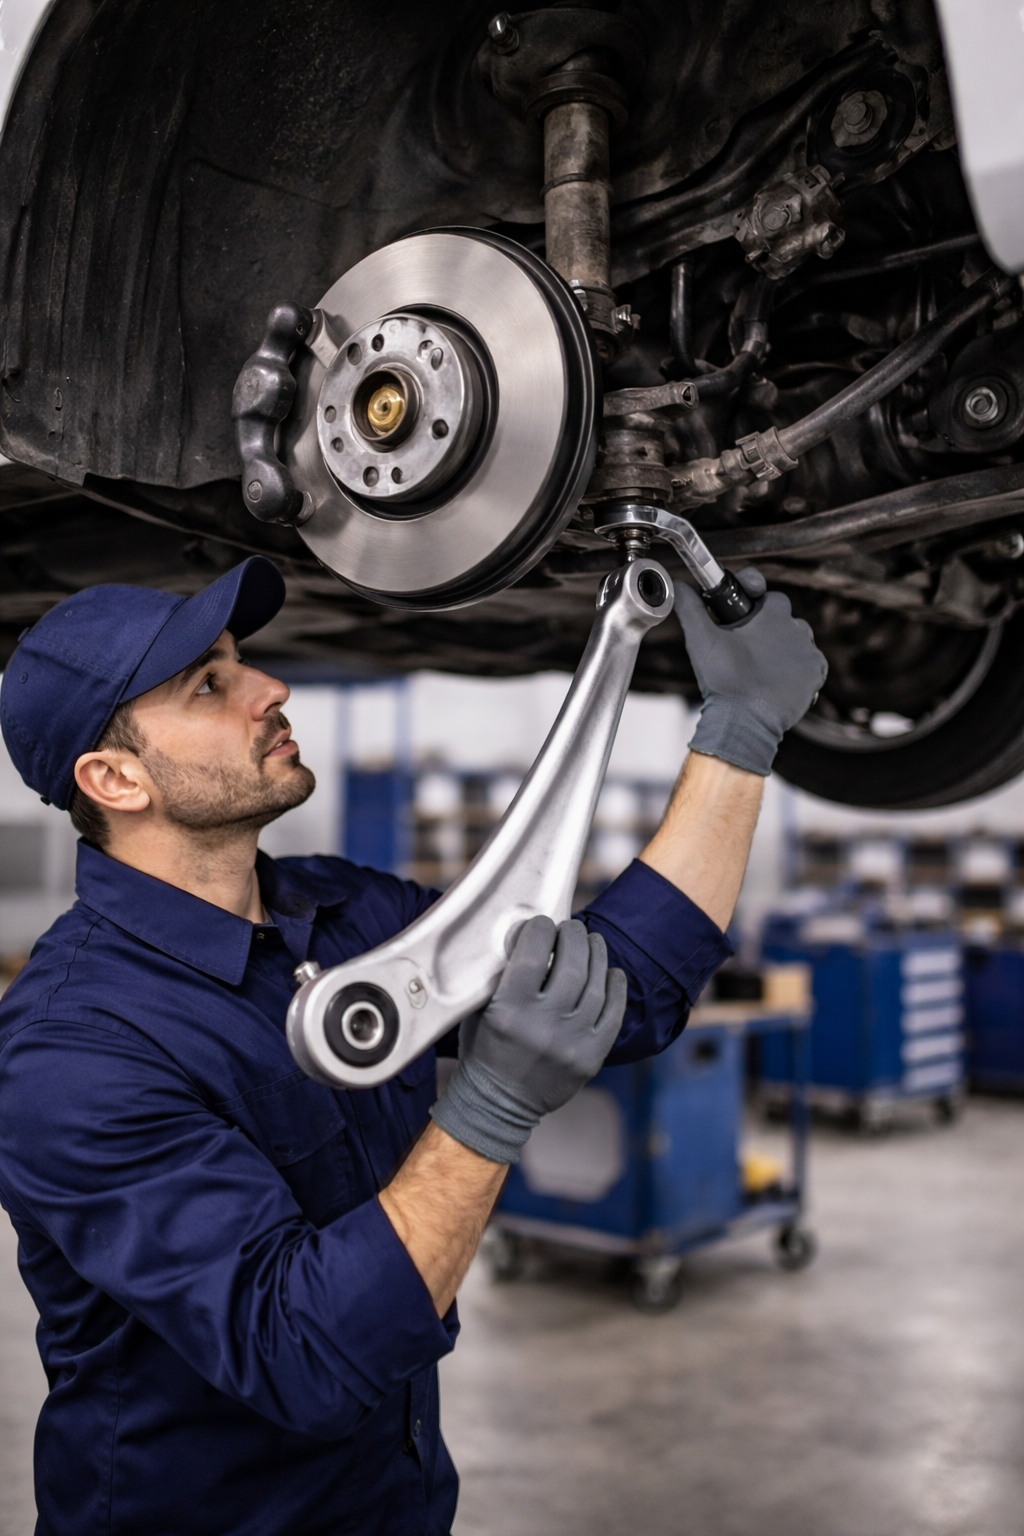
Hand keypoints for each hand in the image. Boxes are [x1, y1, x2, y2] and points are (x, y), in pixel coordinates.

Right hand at [430, 916, 626, 1164]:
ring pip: (596, 985)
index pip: (532, 953)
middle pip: (571, 964)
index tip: (541, 923)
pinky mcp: (591, 1057)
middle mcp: (543, 1026)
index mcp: (508, 1011)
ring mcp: (572, 1043)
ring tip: (593, 942)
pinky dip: (616, 989)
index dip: (540, 929)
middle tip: (571, 927)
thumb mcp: (478, 1011)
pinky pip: (613, 1014)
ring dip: (597, 955)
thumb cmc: (483, 1050)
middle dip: (573, 936)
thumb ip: (499, 977)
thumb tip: (522, 936)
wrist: (497, 1105)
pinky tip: (612, 973)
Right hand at [674, 568, 827, 775]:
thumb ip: (690, 607)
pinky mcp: (815, 677)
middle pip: (784, 620)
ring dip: (783, 648)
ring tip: (760, 666)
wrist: (745, 723)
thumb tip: (679, 586)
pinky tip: (776, 679)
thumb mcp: (701, 640)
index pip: (770, 596)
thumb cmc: (724, 681)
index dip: (756, 603)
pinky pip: (809, 665)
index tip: (744, 615)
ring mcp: (810, 654)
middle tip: (746, 647)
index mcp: (774, 615)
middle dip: (768, 629)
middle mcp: (798, 630)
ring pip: (798, 642)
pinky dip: (796, 670)